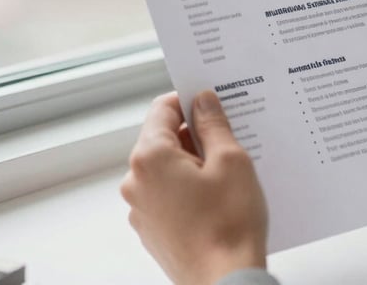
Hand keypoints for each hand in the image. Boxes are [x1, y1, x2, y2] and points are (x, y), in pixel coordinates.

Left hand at [120, 91, 267, 284]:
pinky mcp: (152, 229)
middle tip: (230, 137)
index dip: (190, 100)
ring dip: (194, 160)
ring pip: (167, 166)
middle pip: (163, 137)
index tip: (213, 102)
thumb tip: (203, 101)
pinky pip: (168, 192)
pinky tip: (218, 195)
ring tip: (228, 171)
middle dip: (195, 133)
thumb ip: (213, 123)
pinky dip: (189, 185)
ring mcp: (140, 208)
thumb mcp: (230, 159)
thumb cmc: (229, 223)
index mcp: (150, 157)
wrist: (225, 283)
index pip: (163, 108)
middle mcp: (136, 181)